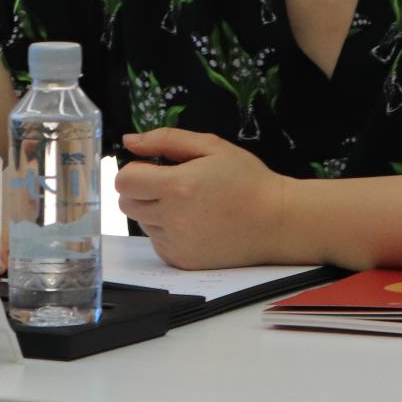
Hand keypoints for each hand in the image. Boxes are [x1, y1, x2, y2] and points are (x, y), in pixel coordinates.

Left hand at [116, 128, 294, 269]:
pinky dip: (168, 231)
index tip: (152, 169)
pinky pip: (157, 242)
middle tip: (172, 185)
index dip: (134, 171)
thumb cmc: (247, 181)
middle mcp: (172, 219)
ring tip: (190, 205)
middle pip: (126, 203)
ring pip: (142, 223)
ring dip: (155, 211)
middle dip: (141, 191)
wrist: (277, 222)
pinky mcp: (182, 261)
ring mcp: (176, 243)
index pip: (123, 181)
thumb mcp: (211, 146)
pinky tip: (195, 223)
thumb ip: (165, 140)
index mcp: (177, 187)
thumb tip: (130, 140)